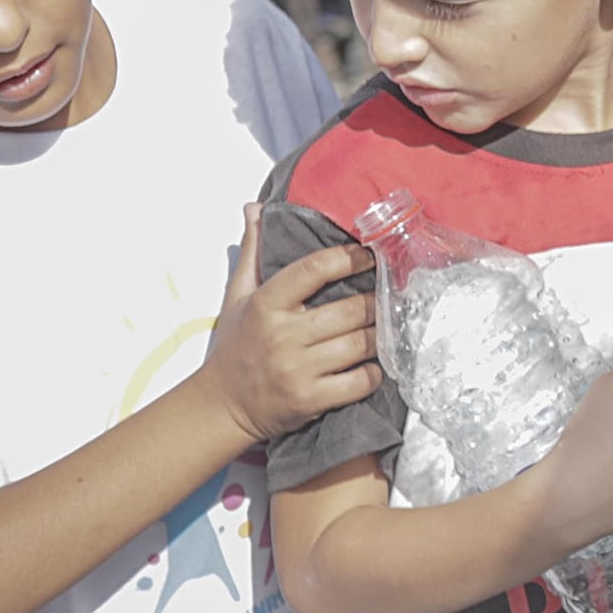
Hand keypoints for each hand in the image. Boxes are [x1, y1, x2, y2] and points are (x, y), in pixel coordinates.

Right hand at [195, 213, 378, 447]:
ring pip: (361, 344)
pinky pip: (360, 381)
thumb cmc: (236, 346)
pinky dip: (375, 372)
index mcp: (265, 304)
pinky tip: (375, 362)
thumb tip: (255, 208)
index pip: (314, 269)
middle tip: (389, 294)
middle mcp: (282, 336)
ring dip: (380, 334)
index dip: (349, 257)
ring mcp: (297, 370)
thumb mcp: (237, 295)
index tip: (368, 253)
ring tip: (386, 325)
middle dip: (376, 300)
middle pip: (351, 309)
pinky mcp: (310, 400)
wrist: (223, 404)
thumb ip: (253, 251)